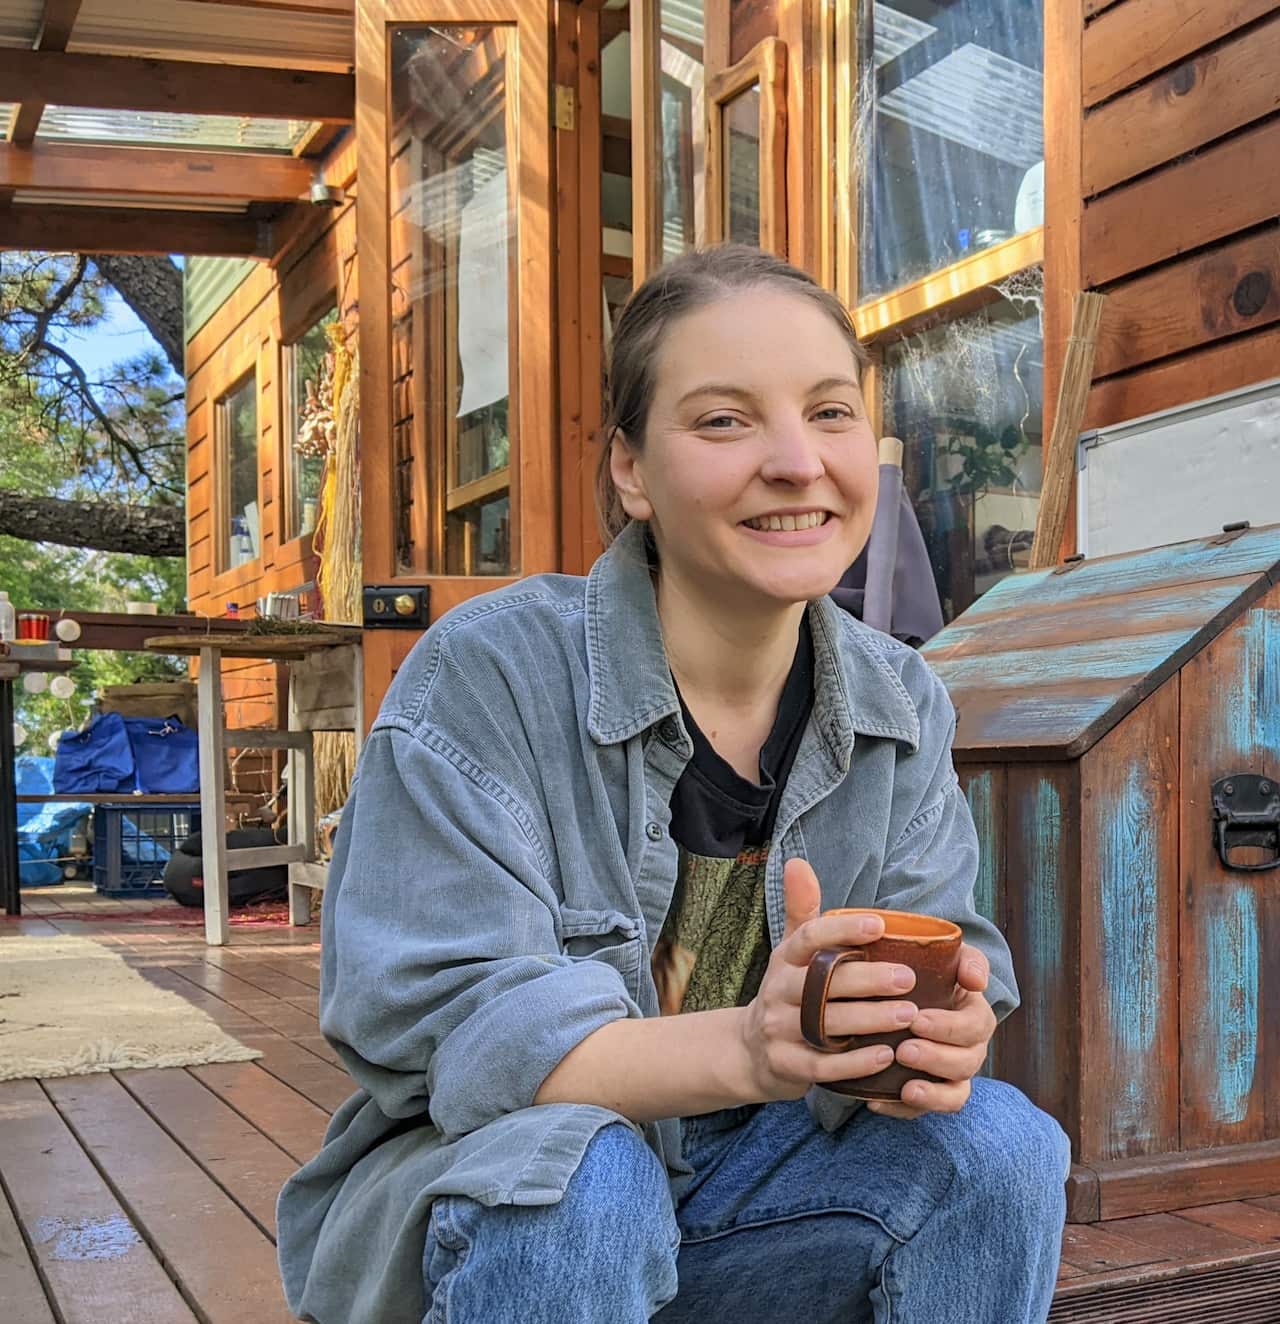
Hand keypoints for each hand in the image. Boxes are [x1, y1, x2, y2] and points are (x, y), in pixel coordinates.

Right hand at [738, 858, 924, 1101]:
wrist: (750, 1051)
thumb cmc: (788, 992)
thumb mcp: (790, 951)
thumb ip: (802, 910)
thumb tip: (797, 862)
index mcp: (785, 959)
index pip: (809, 937)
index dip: (843, 931)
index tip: (879, 925)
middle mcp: (778, 991)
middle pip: (823, 983)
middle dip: (868, 980)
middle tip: (909, 978)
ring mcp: (778, 1030)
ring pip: (825, 1024)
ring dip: (870, 1020)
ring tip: (909, 1015)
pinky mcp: (785, 1065)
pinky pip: (822, 1067)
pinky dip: (854, 1064)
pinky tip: (886, 1057)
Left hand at [866, 944, 996, 1118]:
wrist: (900, 992)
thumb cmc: (927, 971)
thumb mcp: (949, 957)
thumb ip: (967, 960)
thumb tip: (977, 981)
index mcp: (975, 1017)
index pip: (976, 1027)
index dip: (949, 1028)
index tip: (917, 1020)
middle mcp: (969, 1050)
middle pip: (965, 1064)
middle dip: (936, 1059)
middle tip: (905, 1051)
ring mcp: (949, 1076)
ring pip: (953, 1095)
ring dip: (930, 1094)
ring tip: (906, 1088)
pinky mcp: (927, 1093)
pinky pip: (921, 1112)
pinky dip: (901, 1110)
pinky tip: (875, 1103)